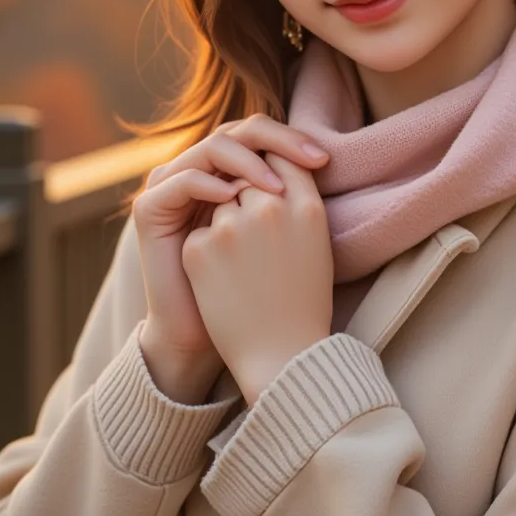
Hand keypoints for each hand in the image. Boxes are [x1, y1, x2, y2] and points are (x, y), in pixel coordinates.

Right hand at [131, 115, 328, 364]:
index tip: (324, 159)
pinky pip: (183, 180)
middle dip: (278, 139)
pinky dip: (210, 184)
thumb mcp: (277, 231)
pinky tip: (232, 197)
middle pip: (238, 131)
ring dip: (248, 163)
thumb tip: (321, 158)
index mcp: (227, 171)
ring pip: (213, 147)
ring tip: (275, 188)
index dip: (291, 139)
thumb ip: (287, 193)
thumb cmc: (254, 288)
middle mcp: (199, 170)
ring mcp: (171, 185)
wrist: (209, 336)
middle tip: (311, 158)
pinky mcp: (151, 208)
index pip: (259, 136)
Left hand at [181, 151, 333, 405]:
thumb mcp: (316, 242)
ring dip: (226, 223)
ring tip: (246, 269)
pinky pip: (200, 231)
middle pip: (248, 176)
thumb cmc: (304, 299)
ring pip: (221, 201)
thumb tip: (268, 163)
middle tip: (258, 242)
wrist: (282, 357)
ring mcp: (232, 227)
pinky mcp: (200, 248)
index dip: (273, 168)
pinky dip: (208, 252)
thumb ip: (295, 199)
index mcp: (307, 207)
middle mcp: (271, 209)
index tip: (270, 185)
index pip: (284, 158)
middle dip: (246, 197)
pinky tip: (225, 284)